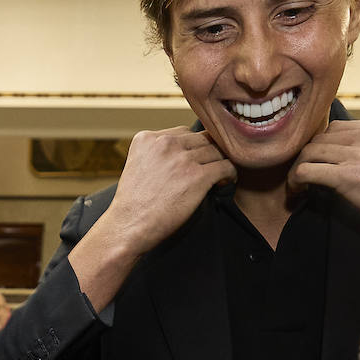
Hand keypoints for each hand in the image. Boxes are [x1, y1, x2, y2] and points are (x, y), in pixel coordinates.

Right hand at [69, 128, 234, 311]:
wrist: (129, 226)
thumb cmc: (134, 205)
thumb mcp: (138, 166)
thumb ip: (157, 155)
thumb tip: (184, 156)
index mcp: (147, 138)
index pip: (183, 133)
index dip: (193, 148)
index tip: (196, 162)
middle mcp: (165, 143)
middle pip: (202, 139)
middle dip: (209, 154)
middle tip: (213, 169)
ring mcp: (181, 159)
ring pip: (215, 151)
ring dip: (220, 164)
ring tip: (220, 178)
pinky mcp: (196, 176)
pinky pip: (225, 166)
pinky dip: (230, 174)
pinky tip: (226, 182)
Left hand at [290, 117, 359, 243]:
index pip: (342, 127)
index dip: (327, 146)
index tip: (322, 162)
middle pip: (324, 136)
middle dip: (311, 155)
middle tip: (305, 174)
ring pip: (311, 151)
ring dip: (300, 168)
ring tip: (298, 185)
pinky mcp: (350, 176)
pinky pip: (308, 171)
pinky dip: (296, 181)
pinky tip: (297, 192)